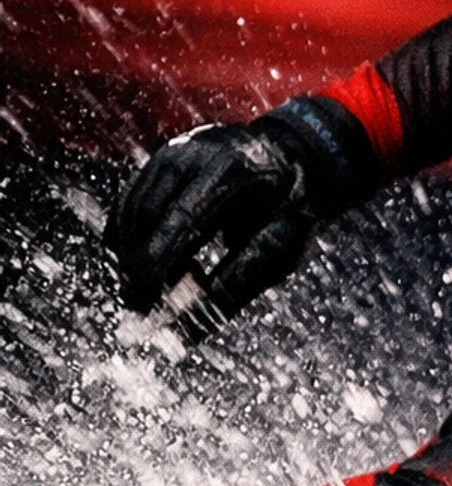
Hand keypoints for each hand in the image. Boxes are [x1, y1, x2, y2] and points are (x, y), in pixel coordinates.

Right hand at [107, 97, 369, 328]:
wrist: (291, 156)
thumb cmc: (291, 209)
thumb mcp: (283, 245)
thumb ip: (238, 283)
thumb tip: (186, 335)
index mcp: (235, 166)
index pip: (185, 215)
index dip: (161, 261)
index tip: (148, 303)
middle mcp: (196, 150)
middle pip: (150, 212)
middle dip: (139, 265)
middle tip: (138, 309)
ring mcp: (173, 152)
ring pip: (133, 210)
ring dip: (128, 257)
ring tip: (136, 297)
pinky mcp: (157, 164)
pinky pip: (128, 205)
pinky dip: (125, 240)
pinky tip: (131, 272)